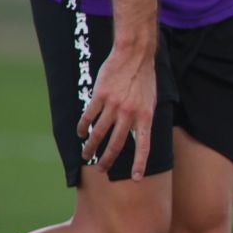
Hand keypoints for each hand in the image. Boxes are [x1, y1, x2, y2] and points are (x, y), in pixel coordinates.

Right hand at [78, 45, 158, 177]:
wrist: (135, 55)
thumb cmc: (144, 78)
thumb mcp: (152, 100)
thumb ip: (143, 117)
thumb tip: (137, 134)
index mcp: (146, 116)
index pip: (144, 145)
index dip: (139, 162)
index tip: (135, 177)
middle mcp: (130, 114)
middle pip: (117, 143)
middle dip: (107, 159)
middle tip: (101, 169)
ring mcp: (114, 105)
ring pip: (99, 132)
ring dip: (91, 146)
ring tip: (86, 154)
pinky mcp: (100, 96)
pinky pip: (89, 116)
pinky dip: (83, 127)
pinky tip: (80, 133)